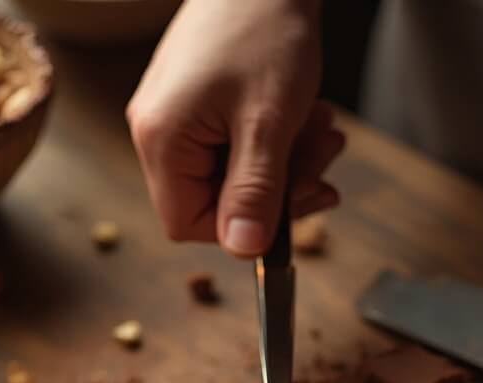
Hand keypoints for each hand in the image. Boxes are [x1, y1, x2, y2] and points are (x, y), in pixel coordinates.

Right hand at [127, 0, 343, 256]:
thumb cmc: (263, 29)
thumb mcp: (268, 123)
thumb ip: (255, 193)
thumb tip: (243, 252)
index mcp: (160, 140)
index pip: (188, 224)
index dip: (241, 229)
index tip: (289, 209)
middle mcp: (157, 131)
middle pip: (215, 202)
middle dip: (278, 191)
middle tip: (325, 164)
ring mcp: (177, 116)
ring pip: (234, 176)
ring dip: (288, 165)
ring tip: (324, 131)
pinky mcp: (199, 103)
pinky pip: (237, 146)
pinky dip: (278, 142)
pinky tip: (309, 119)